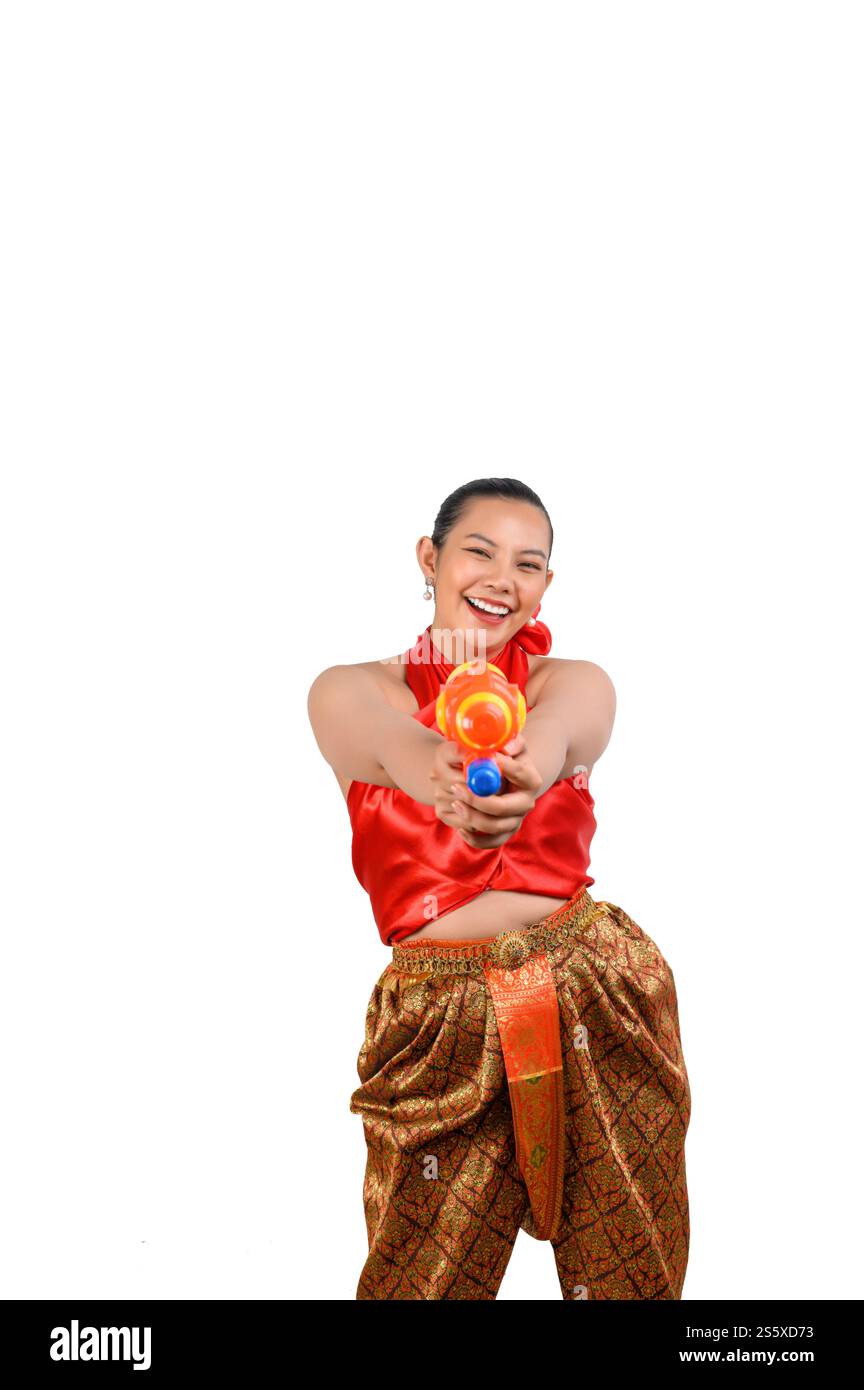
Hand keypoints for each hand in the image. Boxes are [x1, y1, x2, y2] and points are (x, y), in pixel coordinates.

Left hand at [443, 732, 543, 848]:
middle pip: (502, 807)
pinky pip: (491, 843)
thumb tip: (506, 747)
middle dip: (477, 800)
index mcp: (531, 780)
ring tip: (454, 803)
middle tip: (456, 788)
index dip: (500, 767)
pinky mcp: (506, 833)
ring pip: (494, 827)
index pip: (519, 774)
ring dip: (471, 816)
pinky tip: (461, 828)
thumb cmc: (504, 757)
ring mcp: (516, 820)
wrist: (507, 778)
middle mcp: (527, 803)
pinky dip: (475, 839)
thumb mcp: (510, 745)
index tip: (479, 761)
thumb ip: (511, 742)